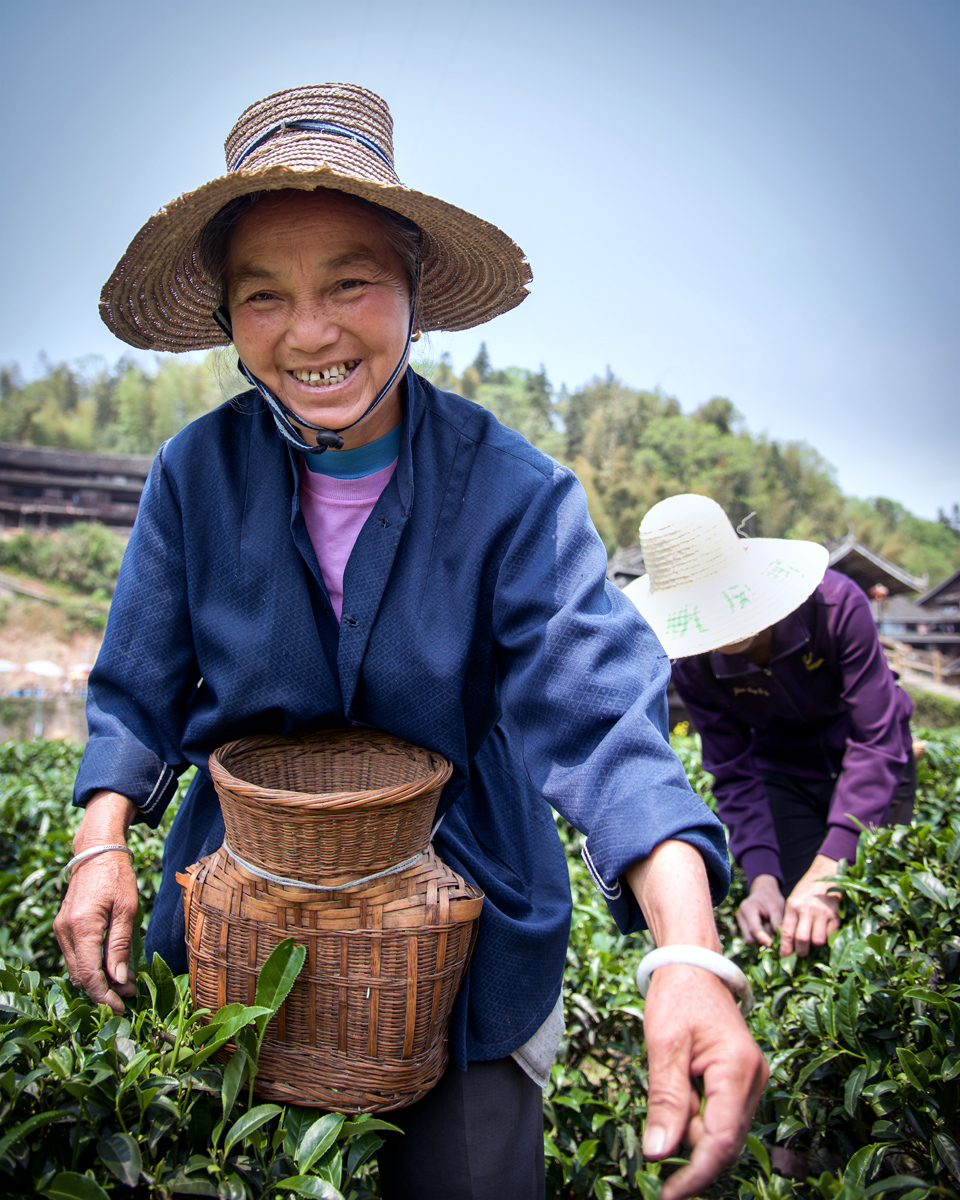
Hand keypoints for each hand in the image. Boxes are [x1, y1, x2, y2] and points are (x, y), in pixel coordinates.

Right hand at [53, 791, 138, 1012]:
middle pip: (80, 976)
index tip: (122, 1007)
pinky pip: (76, 956)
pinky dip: (92, 966)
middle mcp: (65, 931)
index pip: (89, 975)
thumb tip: (120, 980)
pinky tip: (112, 967)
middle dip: (103, 991)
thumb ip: (120, 945)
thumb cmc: (117, 876)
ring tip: (126, 983)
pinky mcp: (64, 927)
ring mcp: (61, 930)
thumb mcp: (127, 909)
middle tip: (130, 995)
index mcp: (82, 927)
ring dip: (98, 980)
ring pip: (76, 968)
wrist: (96, 851)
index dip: (104, 996)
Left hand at [625, 841, 768, 1199]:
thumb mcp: (663, 1045)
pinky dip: (697, 1120)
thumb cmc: (677, 998)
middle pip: (724, 1141)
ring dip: (692, 1134)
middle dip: (691, 1154)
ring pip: (722, 1132)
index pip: (720, 1140)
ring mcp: (751, 1081)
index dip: (694, 1174)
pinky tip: (678, 1104)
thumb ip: (664, 1100)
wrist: (694, 965)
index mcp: (738, 1070)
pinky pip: (721, 1116)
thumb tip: (658, 1154)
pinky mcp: (742, 1081)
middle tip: (654, 1158)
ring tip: (664, 1112)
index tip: (666, 1194)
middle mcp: (754, 1079)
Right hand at [736, 874, 784, 946]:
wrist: (763, 892)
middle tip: (776, 940)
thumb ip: (777, 922)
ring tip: (772, 932)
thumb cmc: (771, 899)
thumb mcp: (777, 908)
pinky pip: (751, 938)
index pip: (754, 929)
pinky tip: (768, 933)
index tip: (773, 945)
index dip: (763, 939)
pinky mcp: (743, 927)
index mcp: (748, 909)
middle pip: (750, 938)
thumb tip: (781, 939)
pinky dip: (760, 939)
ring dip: (762, 941)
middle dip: (763, 942)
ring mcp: (740, 922)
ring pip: (750, 940)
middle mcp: (741, 916)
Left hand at [779, 854, 840, 956]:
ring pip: (817, 941)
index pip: (787, 933)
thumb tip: (788, 942)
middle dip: (800, 951)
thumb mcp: (793, 901)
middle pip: (802, 939)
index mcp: (793, 906)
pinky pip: (830, 936)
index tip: (784, 957)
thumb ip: (791, 919)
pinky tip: (822, 934)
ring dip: (814, 946)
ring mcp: (822, 913)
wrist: (825, 875)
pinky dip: (826, 939)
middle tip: (800, 954)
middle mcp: (807, 910)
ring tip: (812, 943)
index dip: (785, 949)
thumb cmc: (806, 891)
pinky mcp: (835, 916)